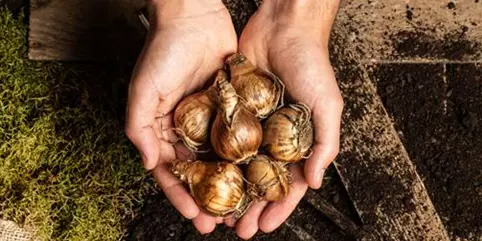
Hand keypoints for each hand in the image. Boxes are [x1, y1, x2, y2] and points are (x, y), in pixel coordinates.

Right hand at [125, 0, 236, 233]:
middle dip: (208, 199)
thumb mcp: (143, 90)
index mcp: (162, 128)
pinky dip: (245, 156)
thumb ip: (140, 129)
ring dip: (229, 184)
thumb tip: (150, 164)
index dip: (181, 197)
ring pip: (220, 159)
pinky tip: (256, 173)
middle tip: (222, 223)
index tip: (195, 218)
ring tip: (242, 207)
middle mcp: (185, 127)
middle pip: (198, 172)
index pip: (170, 171)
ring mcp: (209, 118)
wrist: (194, 14)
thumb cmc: (163, 50)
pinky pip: (237, 135)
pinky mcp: (230, 105)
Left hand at [225, 0, 342, 237]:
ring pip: (236, 166)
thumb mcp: (327, 105)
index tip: (263, 226)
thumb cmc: (312, 63)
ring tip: (215, 210)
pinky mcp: (231, 110)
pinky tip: (203, 174)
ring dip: (227, 190)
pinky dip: (212, 158)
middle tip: (234, 229)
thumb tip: (313, 183)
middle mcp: (272, 138)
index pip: (288, 184)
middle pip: (257, 182)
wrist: (283, 27)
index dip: (276, 208)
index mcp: (298, 142)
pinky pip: (220, 138)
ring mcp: (251, 126)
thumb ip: (324, 144)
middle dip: (247, 207)